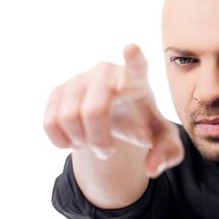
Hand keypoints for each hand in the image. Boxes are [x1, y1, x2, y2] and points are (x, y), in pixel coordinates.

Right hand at [43, 44, 183, 177]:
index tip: (132, 49)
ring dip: (82, 143)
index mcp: (136, 80)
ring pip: (68, 119)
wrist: (117, 118)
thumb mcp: (163, 139)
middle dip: (99, 140)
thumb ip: (169, 153)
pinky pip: (50, 123)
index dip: (133, 59)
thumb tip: (152, 169)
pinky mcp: (58, 91)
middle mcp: (106, 72)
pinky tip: (76, 139)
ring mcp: (79, 79)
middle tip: (109, 152)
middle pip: (94, 110)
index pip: (136, 66)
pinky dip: (62, 142)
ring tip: (94, 142)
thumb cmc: (143, 123)